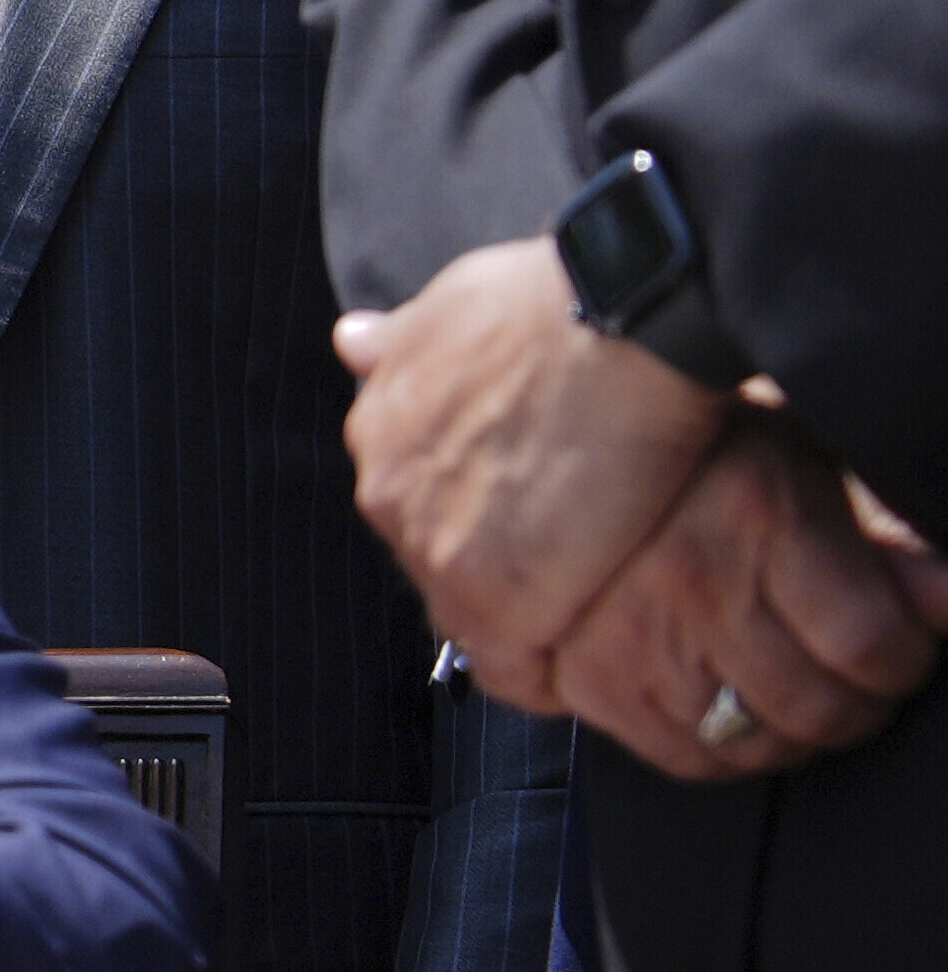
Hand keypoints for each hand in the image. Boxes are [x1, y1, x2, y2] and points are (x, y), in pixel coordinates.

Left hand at [334, 239, 732, 698]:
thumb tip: (351, 340)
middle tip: (577, 558)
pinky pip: (515, 669)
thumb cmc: (553, 302)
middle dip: (500, 566)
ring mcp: (438, 555)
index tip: (525, 516)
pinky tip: (595, 654)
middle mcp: (390, 496)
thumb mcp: (454, 304)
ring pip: (474, 615)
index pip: (415, 499)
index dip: (476, 513)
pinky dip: (552, 668)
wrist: (621, 328)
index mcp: (380, 430)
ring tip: (600, 603)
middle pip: (440, 559)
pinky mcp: (499, 604)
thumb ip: (403, 341)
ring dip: (532, 616)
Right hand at [533, 418, 936, 778]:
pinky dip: (728, 750)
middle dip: (860, 707)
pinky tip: (740, 712)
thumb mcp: (805, 465)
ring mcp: (634, 638)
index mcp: (757, 514)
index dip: (906, 662)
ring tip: (802, 694)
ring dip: (798, 732)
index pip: (868, 643)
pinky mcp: (591, 679)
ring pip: (756, 742)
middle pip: (816, 706)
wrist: (568, 447)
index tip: (903, 651)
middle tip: (860, 681)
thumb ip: (885, 536)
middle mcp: (691, 582)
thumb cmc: (700, 455)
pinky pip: (688, 759)